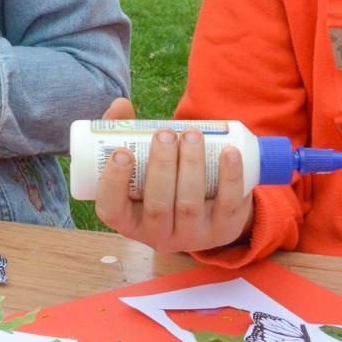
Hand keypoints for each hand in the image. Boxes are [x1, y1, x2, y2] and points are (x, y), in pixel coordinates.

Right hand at [94, 97, 253, 254]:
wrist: (204, 208)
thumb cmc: (159, 178)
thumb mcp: (138, 162)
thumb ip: (123, 131)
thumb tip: (121, 105)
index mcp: (128, 220)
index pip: (111, 209)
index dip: (113, 182)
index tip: (121, 151)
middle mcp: (157, 236)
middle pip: (157, 207)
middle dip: (161, 167)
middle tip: (164, 134)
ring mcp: (192, 236)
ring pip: (190, 206)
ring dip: (191, 166)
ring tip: (192, 134)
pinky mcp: (224, 230)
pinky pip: (228, 206)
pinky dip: (230, 178)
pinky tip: (229, 152)